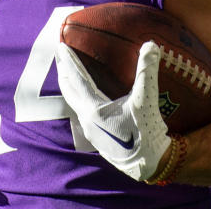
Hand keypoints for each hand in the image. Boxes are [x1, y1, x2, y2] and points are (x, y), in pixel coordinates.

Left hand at [55, 40, 171, 180]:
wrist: (148, 164)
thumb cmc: (146, 133)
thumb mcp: (147, 101)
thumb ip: (147, 72)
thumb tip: (151, 44)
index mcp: (94, 109)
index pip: (77, 79)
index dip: (69, 61)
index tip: (61, 46)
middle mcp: (86, 119)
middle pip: (69, 90)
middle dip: (63, 71)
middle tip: (59, 54)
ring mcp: (89, 129)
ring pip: (73, 102)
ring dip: (70, 85)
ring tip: (68, 72)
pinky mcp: (95, 136)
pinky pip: (81, 111)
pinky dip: (78, 98)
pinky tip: (86, 96)